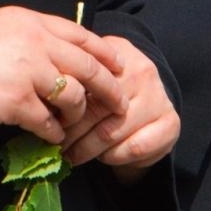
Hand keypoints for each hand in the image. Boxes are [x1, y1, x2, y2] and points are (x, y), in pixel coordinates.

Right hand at [0, 6, 128, 145]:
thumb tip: (55, 53)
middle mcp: (35, 41)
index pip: (80, 34)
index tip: (118, 65)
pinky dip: (54, 133)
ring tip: (70, 124)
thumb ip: (28, 36)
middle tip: (119, 104)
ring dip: (77, 115)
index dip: (104, 52)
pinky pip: (51, 122)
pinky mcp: (18, 101)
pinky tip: (50, 137)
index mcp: (30, 21)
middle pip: (88, 66)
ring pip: (75, 97)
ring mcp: (28, 71)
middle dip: (109, 88)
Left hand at [61, 36, 179, 176]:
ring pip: (112, 132)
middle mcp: (142, 70)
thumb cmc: (108, 91)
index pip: (85, 80)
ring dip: (87, 150)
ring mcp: (159, 96)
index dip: (64, 105)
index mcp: (118, 52)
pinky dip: (113, 157)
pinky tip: (102, 158)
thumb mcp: (91, 75)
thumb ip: (71, 80)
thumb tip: (40, 103)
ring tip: (70, 156)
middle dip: (71, 132)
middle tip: (54, 147)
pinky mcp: (170, 124)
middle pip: (96, 108)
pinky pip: (134, 148)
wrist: (147, 106)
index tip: (48, 121)